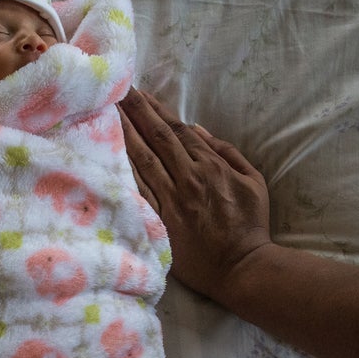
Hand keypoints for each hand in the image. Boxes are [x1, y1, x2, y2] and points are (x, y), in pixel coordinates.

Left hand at [118, 88, 271, 301]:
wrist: (242, 267)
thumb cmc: (250, 225)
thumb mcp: (252, 181)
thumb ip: (227, 152)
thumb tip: (198, 130)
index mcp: (211, 165)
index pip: (177, 130)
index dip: (154, 109)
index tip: (137, 93)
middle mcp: (188, 178)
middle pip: (156, 138)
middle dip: (134, 111)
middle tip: (114, 90)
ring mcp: (172, 200)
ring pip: (142, 159)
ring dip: (124, 133)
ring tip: (106, 112)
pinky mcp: (160, 221)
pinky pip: (138, 190)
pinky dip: (122, 170)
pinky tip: (107, 154)